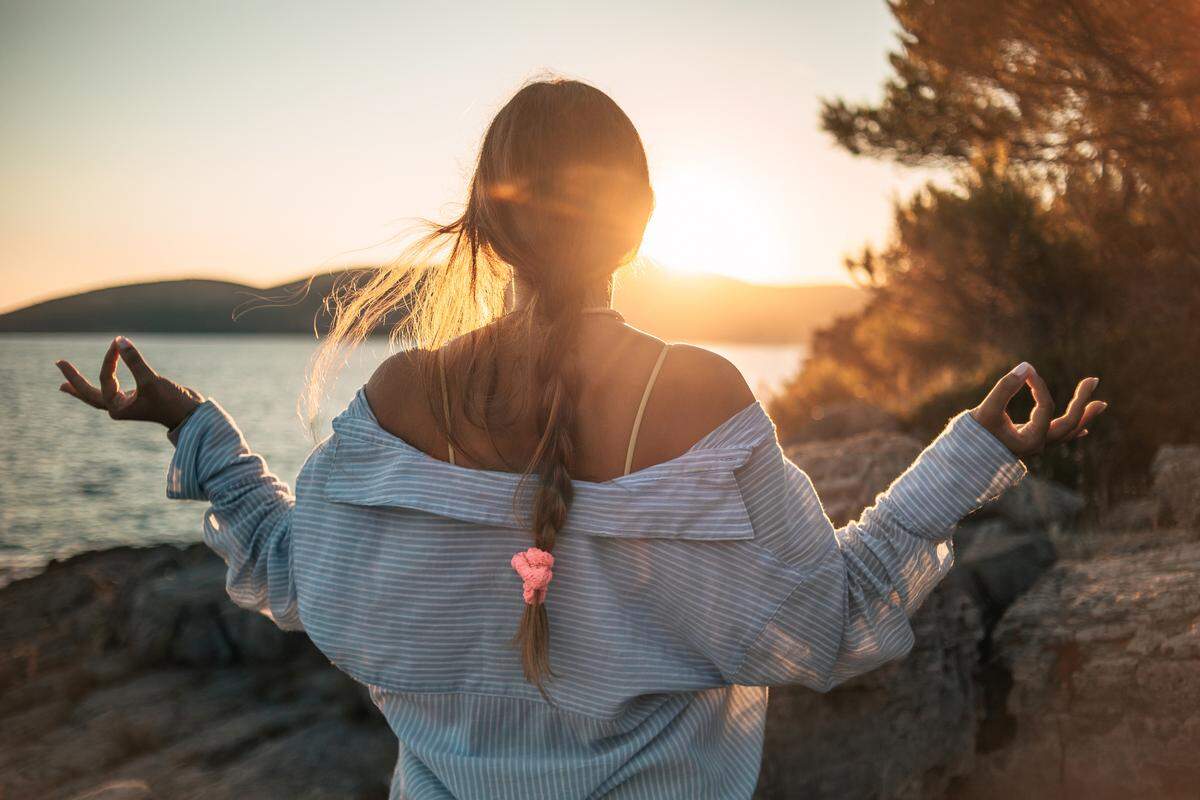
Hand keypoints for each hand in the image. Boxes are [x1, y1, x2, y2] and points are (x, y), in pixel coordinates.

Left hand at [56, 336, 204, 428]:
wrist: (192, 416)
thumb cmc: (171, 402)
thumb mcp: (152, 380)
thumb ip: (134, 361)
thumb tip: (119, 341)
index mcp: (117, 408)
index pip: (106, 378)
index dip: (110, 359)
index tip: (118, 343)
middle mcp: (118, 408)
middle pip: (88, 393)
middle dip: (73, 379)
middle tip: (58, 363)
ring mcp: (127, 405)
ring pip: (98, 395)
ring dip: (81, 389)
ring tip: (63, 386)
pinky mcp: (138, 400)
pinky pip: (113, 391)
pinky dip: (103, 386)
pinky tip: (103, 383)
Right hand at [970, 362, 1106, 459]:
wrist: (961, 460)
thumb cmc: (973, 437)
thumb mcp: (986, 410)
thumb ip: (1005, 388)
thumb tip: (1027, 365)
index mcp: (1030, 441)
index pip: (1045, 407)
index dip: (1039, 386)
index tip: (1027, 371)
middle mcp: (1038, 446)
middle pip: (1069, 423)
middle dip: (1081, 402)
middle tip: (1094, 380)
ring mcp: (1036, 447)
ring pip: (1067, 432)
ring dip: (1083, 416)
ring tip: (1101, 403)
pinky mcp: (1030, 443)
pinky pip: (1057, 438)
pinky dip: (1071, 430)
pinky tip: (1084, 428)